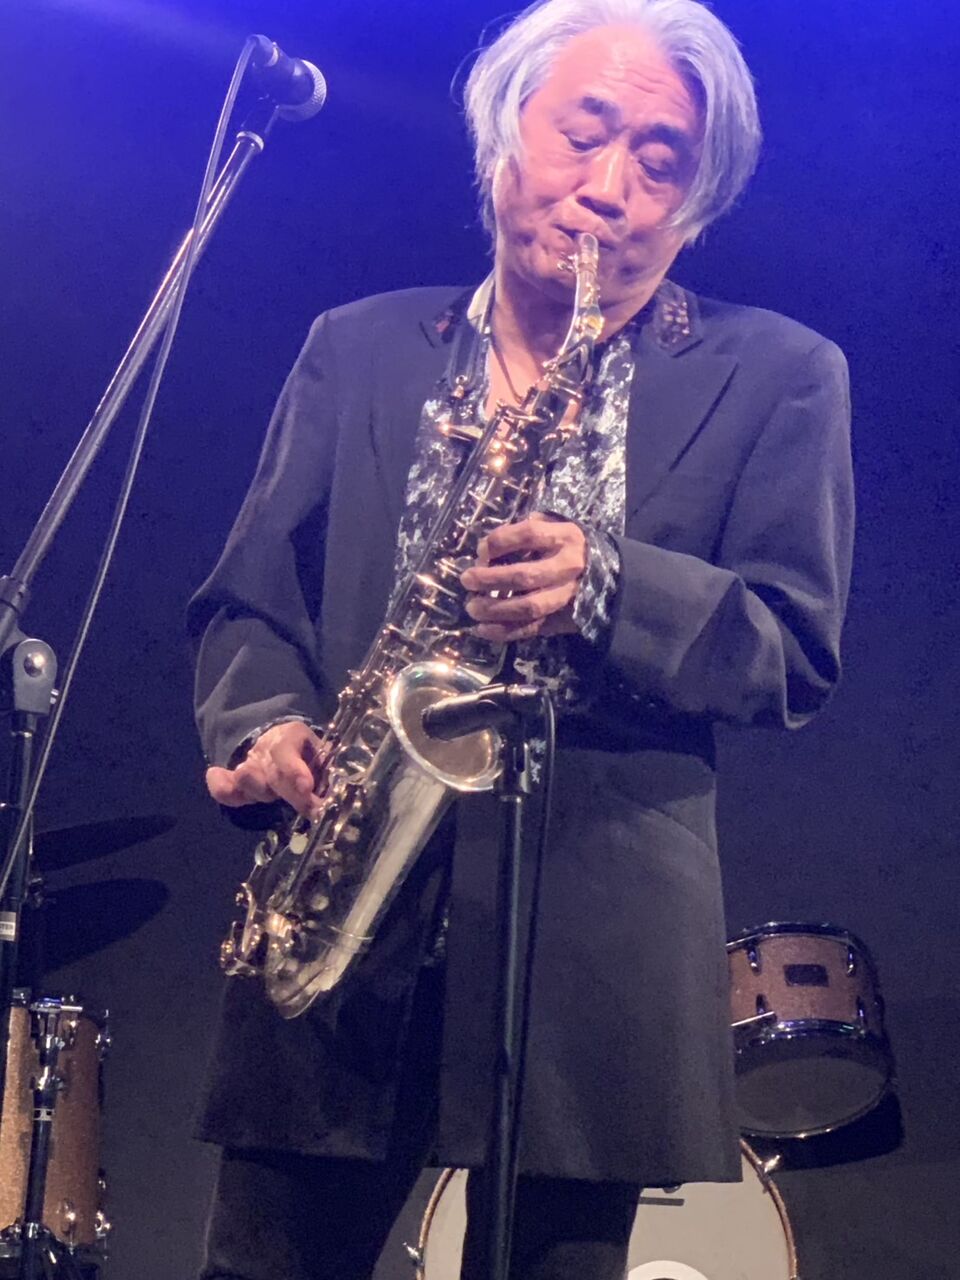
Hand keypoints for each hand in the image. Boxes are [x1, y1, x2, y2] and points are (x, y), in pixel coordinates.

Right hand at [205, 720, 325, 817]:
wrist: (280, 741)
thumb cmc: (308, 754)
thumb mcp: (323, 756)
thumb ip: (329, 772)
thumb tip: (339, 796)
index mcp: (289, 736)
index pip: (286, 751)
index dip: (295, 771)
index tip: (306, 788)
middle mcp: (265, 749)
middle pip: (271, 772)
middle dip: (291, 793)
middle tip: (311, 808)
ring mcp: (248, 765)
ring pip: (245, 777)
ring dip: (258, 790)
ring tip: (270, 797)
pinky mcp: (233, 781)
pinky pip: (221, 785)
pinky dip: (221, 787)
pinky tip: (224, 783)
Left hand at [460, 513, 586, 642]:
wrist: (608, 573)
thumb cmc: (568, 546)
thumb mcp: (553, 526)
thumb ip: (523, 532)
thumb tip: (486, 549)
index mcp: (564, 537)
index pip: (527, 535)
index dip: (498, 542)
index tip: (481, 551)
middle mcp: (568, 567)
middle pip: (524, 576)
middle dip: (489, 580)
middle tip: (467, 581)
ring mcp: (568, 595)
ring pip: (528, 607)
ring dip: (494, 610)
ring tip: (472, 607)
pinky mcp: (564, 618)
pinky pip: (532, 628)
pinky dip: (504, 632)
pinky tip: (482, 629)